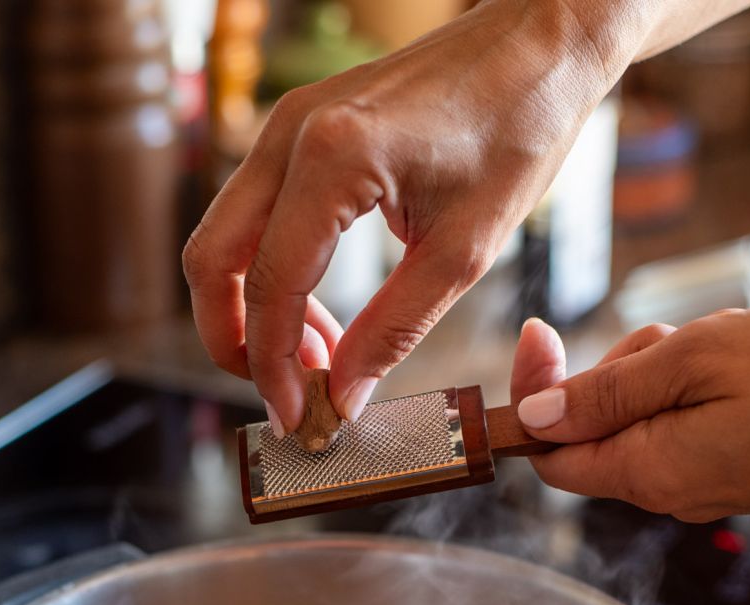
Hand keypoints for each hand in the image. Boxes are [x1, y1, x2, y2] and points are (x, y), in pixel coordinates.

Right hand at [184, 0, 632, 434]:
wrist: (539, 42)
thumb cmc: (516, 130)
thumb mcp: (464, 251)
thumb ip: (393, 331)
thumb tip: (344, 397)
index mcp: (332, 159)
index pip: (269, 285)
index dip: (273, 365)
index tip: (298, 418)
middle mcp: (289, 133)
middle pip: (210, 261)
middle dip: (234, 342)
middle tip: (286, 393)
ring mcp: (285, 125)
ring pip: (223, 239)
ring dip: (252, 312)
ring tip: (318, 359)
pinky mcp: (297, 130)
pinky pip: (255, 216)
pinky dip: (269, 274)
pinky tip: (320, 314)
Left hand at [512, 306, 749, 520]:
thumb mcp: (695, 360)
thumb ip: (607, 392)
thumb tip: (536, 418)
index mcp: (651, 473)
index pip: (552, 457)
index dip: (533, 400)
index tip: (537, 335)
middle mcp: (670, 493)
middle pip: (594, 436)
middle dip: (609, 375)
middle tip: (664, 338)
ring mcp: (703, 486)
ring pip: (638, 425)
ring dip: (653, 374)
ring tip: (711, 346)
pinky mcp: (731, 471)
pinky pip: (679, 428)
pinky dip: (685, 388)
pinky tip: (732, 363)